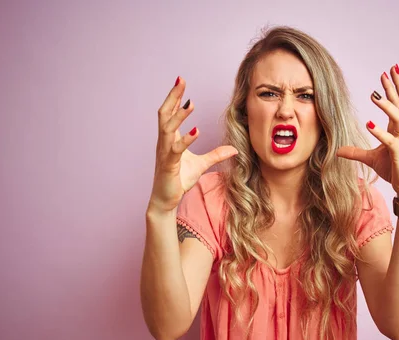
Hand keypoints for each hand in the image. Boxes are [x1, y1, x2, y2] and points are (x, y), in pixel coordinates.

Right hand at [149, 77, 237, 212]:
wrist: (166, 200)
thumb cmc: (179, 180)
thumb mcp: (202, 165)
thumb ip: (216, 155)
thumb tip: (234, 149)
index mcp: (170, 139)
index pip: (170, 113)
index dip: (176, 97)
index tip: (181, 81)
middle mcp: (164, 142)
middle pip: (165, 113)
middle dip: (173, 96)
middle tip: (181, 80)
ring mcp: (165, 153)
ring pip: (168, 128)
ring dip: (179, 115)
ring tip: (191, 103)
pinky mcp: (168, 165)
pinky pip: (176, 149)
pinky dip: (186, 140)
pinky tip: (196, 131)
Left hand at [337, 64, 398, 202]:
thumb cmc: (395, 171)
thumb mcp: (371, 159)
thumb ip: (355, 152)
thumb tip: (338, 151)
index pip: (398, 103)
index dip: (392, 88)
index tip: (386, 73)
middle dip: (398, 85)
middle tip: (391, 69)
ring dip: (387, 105)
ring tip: (373, 94)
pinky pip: (390, 140)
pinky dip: (380, 131)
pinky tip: (368, 123)